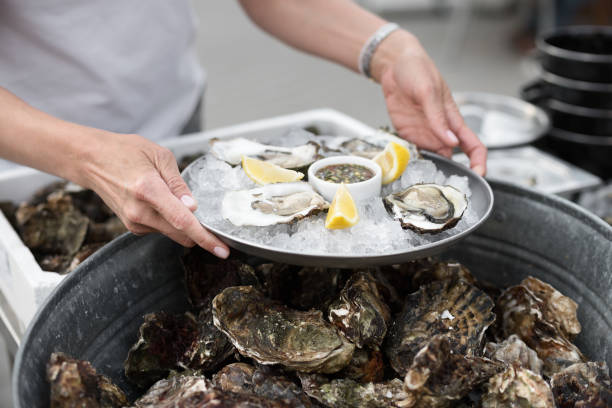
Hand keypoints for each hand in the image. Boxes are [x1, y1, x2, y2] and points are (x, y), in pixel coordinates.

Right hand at [78, 131, 229, 257]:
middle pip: (181, 234)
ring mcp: (133, 222)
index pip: (183, 221)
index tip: (222, 250)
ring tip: (171, 196)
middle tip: (213, 225)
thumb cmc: (125, 152)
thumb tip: (193, 207)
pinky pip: (161, 229)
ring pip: (173, 233)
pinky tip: (160, 202)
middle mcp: (139, 211)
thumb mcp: (159, 156)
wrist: (91, 160)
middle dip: (200, 233)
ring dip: (183, 224)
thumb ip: (179, 184)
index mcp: (148, 189)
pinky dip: (170, 221)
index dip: (205, 238)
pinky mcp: (132, 227)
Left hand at [373, 32, 486, 175]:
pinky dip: (412, 163)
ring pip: (432, 160)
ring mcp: (424, 135)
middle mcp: (440, 131)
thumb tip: (451, 142)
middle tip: (445, 190)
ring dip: (430, 171)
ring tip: (426, 182)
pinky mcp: (407, 135)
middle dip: (452, 175)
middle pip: (453, 159)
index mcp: (453, 120)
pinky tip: (408, 169)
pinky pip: (413, 154)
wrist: (393, 66)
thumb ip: (438, 118)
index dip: (479, 162)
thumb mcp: (429, 91)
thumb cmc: (417, 70)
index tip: (479, 175)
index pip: (473, 145)